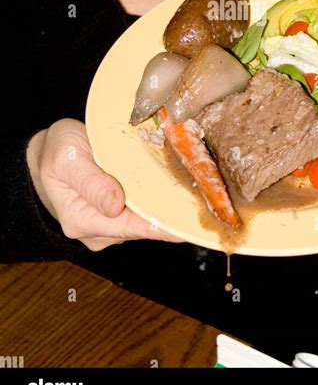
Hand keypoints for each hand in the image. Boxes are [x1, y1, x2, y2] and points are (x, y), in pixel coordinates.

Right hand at [26, 119, 184, 251]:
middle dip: (171, 215)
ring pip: (145, 221)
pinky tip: (179, 194)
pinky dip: (159, 203)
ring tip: (197, 197)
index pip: (131, 227)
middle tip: (205, 204)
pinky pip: (142, 214)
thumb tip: (115, 204)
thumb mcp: (68, 158)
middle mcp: (98, 231)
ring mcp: (108, 227)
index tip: (188, 225)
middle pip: (143, 227)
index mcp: (82, 219)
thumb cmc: (56, 153)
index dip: (161, 225)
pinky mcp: (117, 217)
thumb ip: (90, 180)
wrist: (46, 156)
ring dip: (168, 209)